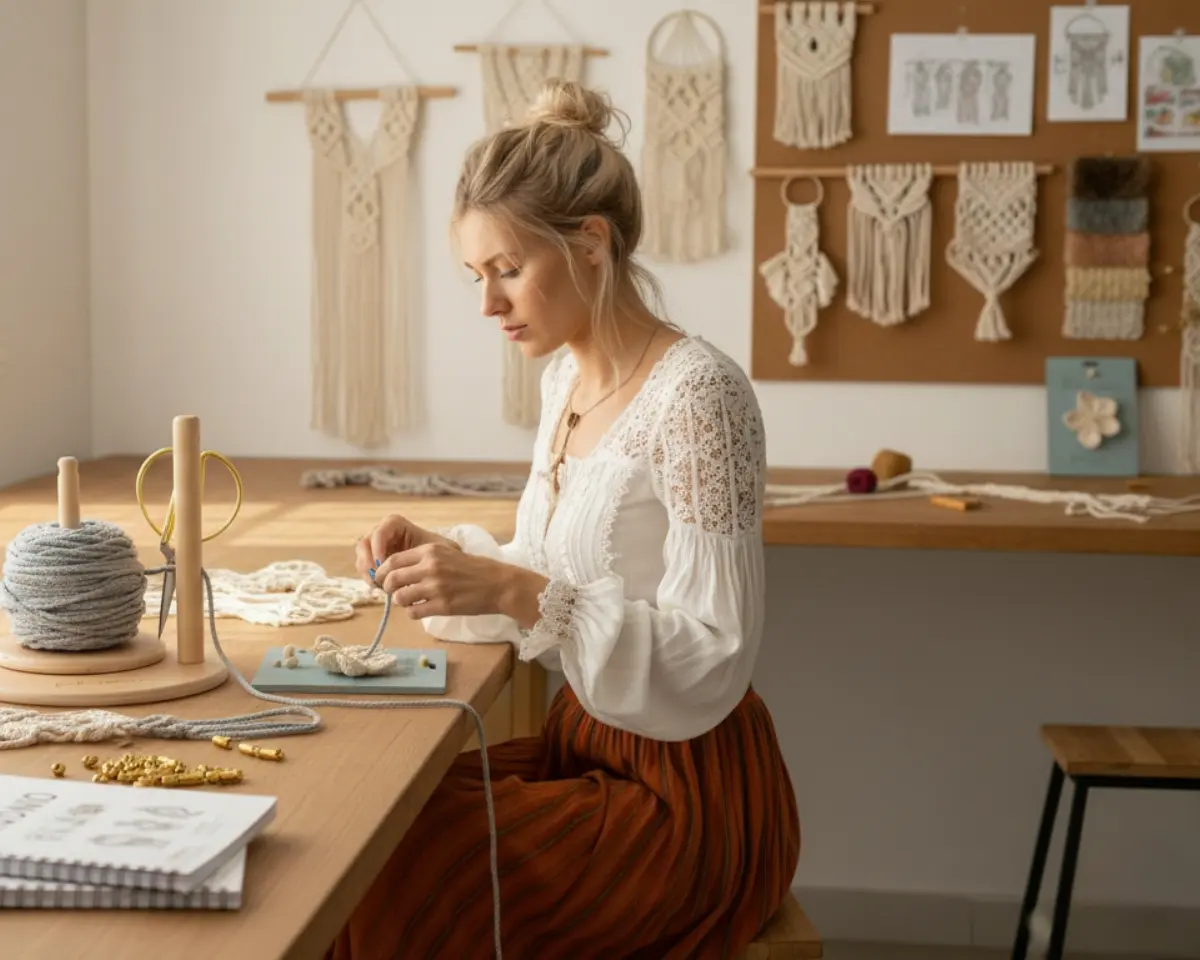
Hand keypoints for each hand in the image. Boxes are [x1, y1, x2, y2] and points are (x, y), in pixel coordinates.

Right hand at [355, 514, 457, 585]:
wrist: (440, 564)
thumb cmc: (440, 554)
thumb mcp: (441, 549)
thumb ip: (428, 552)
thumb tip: (411, 563)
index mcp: (396, 525)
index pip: (380, 530)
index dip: (378, 545)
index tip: (383, 562)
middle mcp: (382, 535)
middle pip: (365, 544)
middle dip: (368, 561)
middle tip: (377, 578)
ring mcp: (376, 549)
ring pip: (362, 558)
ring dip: (367, 572)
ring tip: (380, 586)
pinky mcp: (374, 563)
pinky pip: (364, 570)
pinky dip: (369, 579)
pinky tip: (381, 588)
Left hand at [373, 542, 509, 618]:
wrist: (498, 584)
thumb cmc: (472, 569)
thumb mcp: (447, 553)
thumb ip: (423, 559)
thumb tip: (395, 570)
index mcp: (430, 551)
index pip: (393, 560)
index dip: (382, 571)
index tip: (383, 579)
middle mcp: (430, 567)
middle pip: (392, 579)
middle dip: (387, 588)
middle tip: (393, 592)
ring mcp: (436, 587)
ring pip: (399, 597)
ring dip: (400, 602)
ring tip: (409, 601)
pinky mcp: (442, 606)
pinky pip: (413, 612)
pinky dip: (413, 612)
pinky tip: (421, 609)